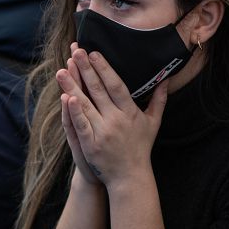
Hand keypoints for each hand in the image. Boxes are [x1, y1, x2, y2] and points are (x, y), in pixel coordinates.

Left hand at [56, 46, 165, 188]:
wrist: (130, 177)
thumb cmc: (140, 147)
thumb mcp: (153, 122)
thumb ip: (159, 99)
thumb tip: (166, 79)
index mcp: (130, 112)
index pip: (116, 85)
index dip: (105, 69)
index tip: (94, 53)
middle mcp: (117, 120)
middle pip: (99, 90)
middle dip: (86, 69)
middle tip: (76, 51)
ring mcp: (103, 132)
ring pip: (85, 104)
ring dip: (73, 86)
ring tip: (62, 70)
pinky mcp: (91, 144)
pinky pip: (81, 125)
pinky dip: (73, 112)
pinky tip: (66, 98)